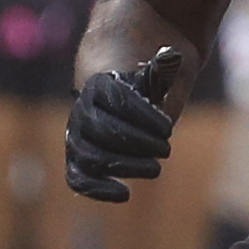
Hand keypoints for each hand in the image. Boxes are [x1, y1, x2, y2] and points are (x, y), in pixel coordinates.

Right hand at [65, 48, 179, 202]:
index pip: (116, 102)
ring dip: (125, 166)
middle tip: (166, 149)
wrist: (118, 96)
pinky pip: (78, 177)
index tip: (167, 127)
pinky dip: (97, 189)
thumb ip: (161, 70)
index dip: (143, 117)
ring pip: (91, 156)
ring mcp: (78, 138)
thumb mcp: (155, 76)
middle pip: (104, 132)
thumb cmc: (143, 86)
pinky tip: (124, 195)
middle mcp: (82, 112)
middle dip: (139, 143)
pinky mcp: (80, 160)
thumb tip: (170, 54)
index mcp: (98, 86)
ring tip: (155, 168)